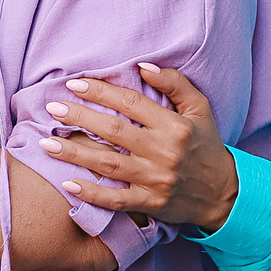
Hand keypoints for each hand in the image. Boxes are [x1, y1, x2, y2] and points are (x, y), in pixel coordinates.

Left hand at [40, 63, 237, 230]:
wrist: (224, 193)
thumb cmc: (206, 145)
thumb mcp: (200, 109)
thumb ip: (175, 84)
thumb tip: (142, 66)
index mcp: (174, 126)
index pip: (131, 103)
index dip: (101, 91)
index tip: (75, 84)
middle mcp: (163, 152)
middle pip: (114, 131)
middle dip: (80, 118)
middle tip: (53, 108)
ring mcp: (156, 180)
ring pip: (108, 165)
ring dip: (74, 154)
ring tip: (46, 144)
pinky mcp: (151, 204)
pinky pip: (116, 201)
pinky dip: (92, 194)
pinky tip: (68, 184)